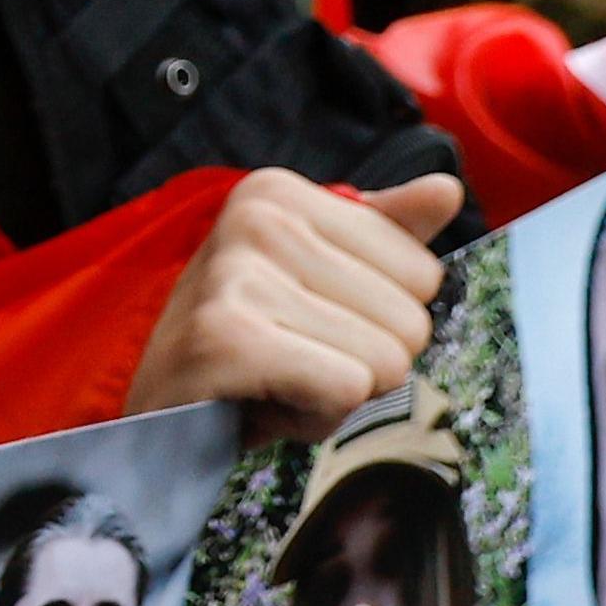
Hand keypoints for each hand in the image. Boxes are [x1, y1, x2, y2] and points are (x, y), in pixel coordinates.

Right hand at [123, 170, 454, 441]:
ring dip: (338, 393)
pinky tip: (265, 401)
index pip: (423, 273)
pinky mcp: (227, 336)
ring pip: (386, 361)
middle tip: (291, 359)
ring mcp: (236, 275)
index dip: (376, 317)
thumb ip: (385, 234)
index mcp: (277, 193)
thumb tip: (447, 189)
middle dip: (362, 360)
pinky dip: (315, 417)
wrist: (159, 415)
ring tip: (277, 380)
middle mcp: (255, 219)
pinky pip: (347, 390)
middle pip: (411, 321)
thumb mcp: (320, 279)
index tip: (306, 320)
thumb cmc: (248, 343)